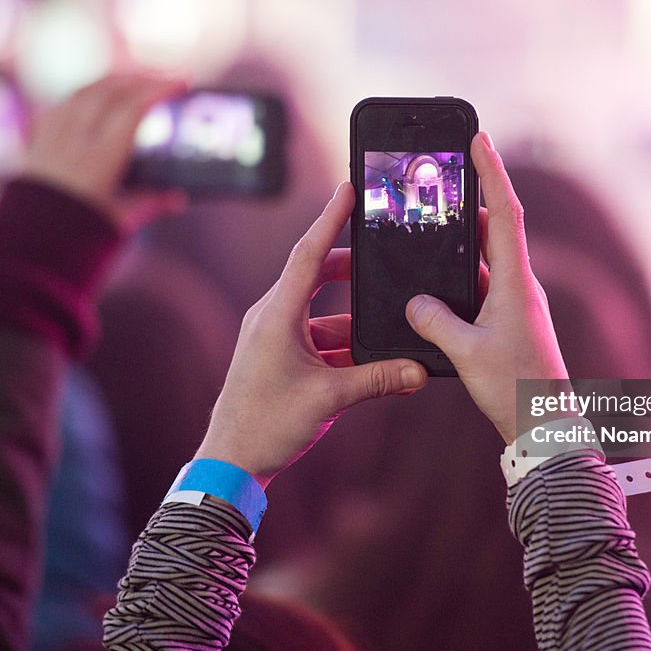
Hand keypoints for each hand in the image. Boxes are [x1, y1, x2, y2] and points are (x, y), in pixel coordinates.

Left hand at [21, 73, 187, 230]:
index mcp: (98, 160)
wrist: (24, 247)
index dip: (159, 91)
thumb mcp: (120, 221)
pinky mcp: (37, 140)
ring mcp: (51, 137)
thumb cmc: (74, 238)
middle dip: (142, 78)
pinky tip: (98, 95)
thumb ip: (151, 202)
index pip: (131, 110)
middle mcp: (73, 141)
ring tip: (137, 80)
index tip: (183, 82)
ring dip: (114, 80)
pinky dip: (86, 93)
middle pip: (109, 91)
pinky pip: (62, 103)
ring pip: (84, 91)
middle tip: (167, 78)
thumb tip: (179, 198)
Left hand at [195, 182, 428, 487]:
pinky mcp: (277, 356)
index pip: (309, 253)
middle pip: (316, 275)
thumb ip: (379, 380)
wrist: (230, 461)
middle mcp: (272, 316)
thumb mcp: (330, 398)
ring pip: (321, 312)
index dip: (331, 218)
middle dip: (351, 269)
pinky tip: (370, 360)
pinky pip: (316, 337)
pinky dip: (342, 343)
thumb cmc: (267, 424)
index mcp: (277, 314)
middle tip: (384, 259)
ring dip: (352, 319)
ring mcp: (273, 336)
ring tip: (387, 325)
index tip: (349, 188)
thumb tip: (419, 371)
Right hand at [405, 132, 567, 443]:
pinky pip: (483, 284)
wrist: (543, 424)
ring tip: (435, 221)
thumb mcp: (465, 353)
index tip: (479, 139)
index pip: (505, 212)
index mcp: (516, 282)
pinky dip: (463, 273)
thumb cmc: (514, 388)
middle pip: (497, 227)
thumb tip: (415, 302)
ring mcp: (517, 303)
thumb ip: (435, 321)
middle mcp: (520, 285)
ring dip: (465, 237)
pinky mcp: (510, 321)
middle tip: (449, 172)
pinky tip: (439, 279)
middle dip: (474, 197)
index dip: (492, 172)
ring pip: (488, 257)